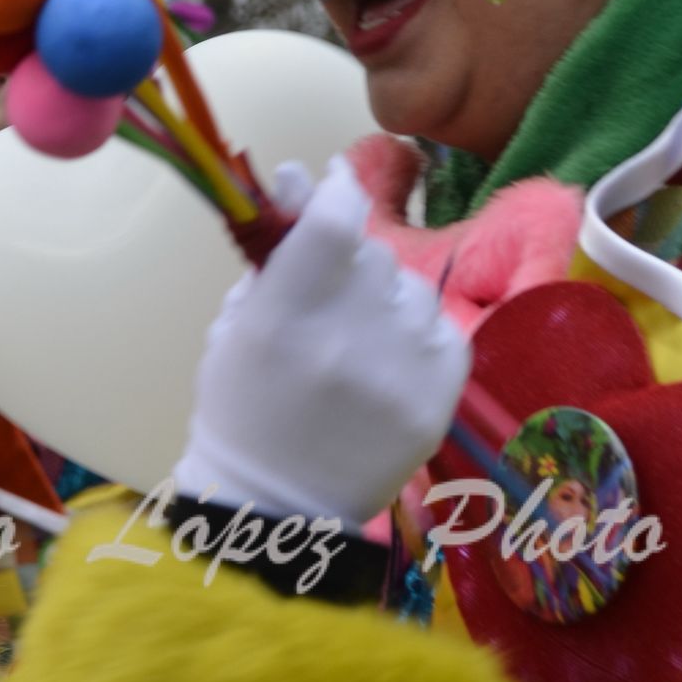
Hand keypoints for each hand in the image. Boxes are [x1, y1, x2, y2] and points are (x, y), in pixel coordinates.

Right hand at [171, 157, 470, 529]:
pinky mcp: (442, 394)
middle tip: (329, 299)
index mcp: (286, 318)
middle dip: (352, 261)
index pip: (335, 220)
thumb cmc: (245, 406)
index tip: (332, 188)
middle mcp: (351, 337)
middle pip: (372, 253)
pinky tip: (387, 363)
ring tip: (358, 343)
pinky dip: (416, 335)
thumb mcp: (239, 323)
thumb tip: (298, 176)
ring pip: (410, 288)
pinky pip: (440, 328)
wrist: (280, 505)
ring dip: (386, 300)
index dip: (337, 191)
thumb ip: (273, 250)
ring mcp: (404, 368)